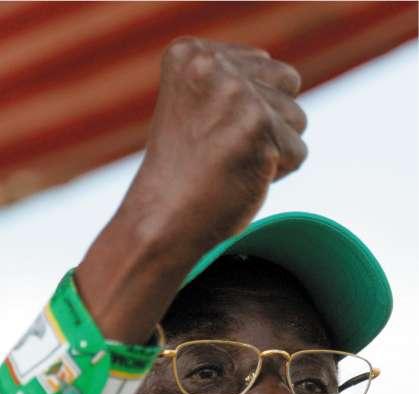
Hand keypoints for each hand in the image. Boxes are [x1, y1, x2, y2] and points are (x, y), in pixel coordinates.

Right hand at [125, 37, 306, 249]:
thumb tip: (288, 78)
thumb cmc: (182, 176)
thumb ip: (235, 82)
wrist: (161, 222)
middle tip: (225, 152)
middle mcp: (212, 65)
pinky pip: (298, 152)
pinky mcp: (258, 129)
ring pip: (297, 118)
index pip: (264, 67)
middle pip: (288, 84)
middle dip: (269, 123)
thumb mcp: (198, 108)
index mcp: (190, 54)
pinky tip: (240, 180)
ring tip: (232, 166)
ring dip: (274, 150)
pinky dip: (278, 174)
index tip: (209, 135)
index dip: (247, 111)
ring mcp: (236, 95)